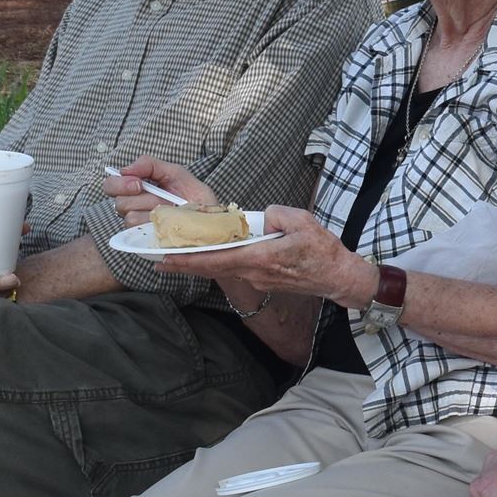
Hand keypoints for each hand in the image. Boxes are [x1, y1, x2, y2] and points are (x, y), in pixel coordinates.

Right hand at [104, 155, 209, 227]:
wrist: (213, 220)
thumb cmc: (195, 196)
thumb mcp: (177, 173)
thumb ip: (150, 165)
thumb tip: (125, 169)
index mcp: (137, 190)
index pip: (111, 185)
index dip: (119, 184)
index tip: (138, 183)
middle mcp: (135, 208)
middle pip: (119, 203)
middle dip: (140, 198)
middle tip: (158, 197)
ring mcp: (141, 227)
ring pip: (130, 218)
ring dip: (154, 211)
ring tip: (172, 209)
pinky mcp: (148, 242)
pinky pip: (142, 233)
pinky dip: (157, 225)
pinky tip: (171, 222)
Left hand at [171, 204, 362, 299]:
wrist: (339, 278)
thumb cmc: (323, 251)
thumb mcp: (302, 221)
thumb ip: (276, 214)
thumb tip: (260, 216)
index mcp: (260, 257)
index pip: (216, 258)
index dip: (189, 258)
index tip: (166, 258)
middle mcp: (254, 272)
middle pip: (212, 268)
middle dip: (183, 265)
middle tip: (158, 261)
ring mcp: (259, 281)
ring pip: (223, 270)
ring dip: (201, 264)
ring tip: (178, 257)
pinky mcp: (264, 282)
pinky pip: (237, 271)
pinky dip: (221, 264)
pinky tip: (213, 257)